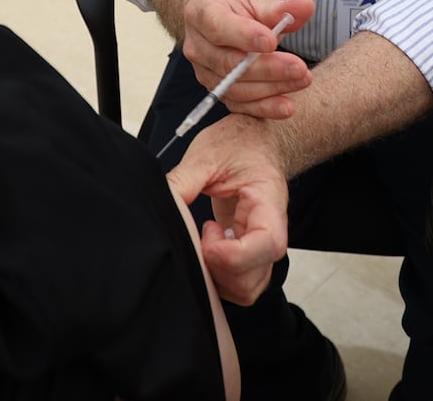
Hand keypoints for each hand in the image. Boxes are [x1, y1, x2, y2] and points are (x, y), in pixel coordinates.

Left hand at [168, 115, 289, 305]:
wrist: (259, 142)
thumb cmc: (242, 144)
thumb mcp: (209, 153)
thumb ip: (184, 181)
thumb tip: (160, 203)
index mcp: (269, 203)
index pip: (267, 245)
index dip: (233, 254)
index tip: (207, 233)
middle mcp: (272, 232)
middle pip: (252, 278)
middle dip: (217, 268)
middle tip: (202, 233)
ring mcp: (262, 248)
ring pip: (246, 290)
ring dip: (217, 276)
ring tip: (206, 239)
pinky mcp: (251, 256)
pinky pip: (239, 286)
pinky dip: (218, 278)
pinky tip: (210, 246)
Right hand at [181, 0, 316, 117]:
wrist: (225, 24)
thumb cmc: (241, 11)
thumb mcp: (260, 3)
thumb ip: (283, 8)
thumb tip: (307, 5)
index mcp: (201, 13)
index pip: (219, 28)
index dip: (245, 37)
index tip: (272, 42)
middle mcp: (196, 45)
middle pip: (228, 62)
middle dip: (267, 68)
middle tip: (299, 68)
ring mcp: (203, 71)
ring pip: (234, 87)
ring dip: (271, 88)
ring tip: (301, 81)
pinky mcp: (216, 91)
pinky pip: (238, 104)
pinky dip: (263, 107)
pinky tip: (286, 107)